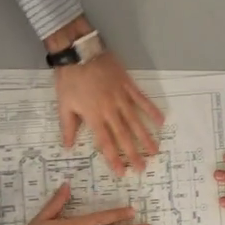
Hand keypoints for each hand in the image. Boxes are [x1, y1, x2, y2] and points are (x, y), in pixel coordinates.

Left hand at [56, 51, 162, 174]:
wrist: (80, 52)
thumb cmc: (69, 79)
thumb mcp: (63, 104)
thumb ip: (68, 126)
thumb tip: (68, 147)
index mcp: (94, 116)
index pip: (105, 142)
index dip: (113, 158)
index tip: (121, 172)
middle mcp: (110, 110)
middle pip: (124, 136)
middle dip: (133, 154)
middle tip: (142, 168)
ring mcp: (121, 97)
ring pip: (136, 121)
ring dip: (146, 137)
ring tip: (154, 151)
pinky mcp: (128, 85)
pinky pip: (142, 100)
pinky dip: (151, 110)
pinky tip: (161, 121)